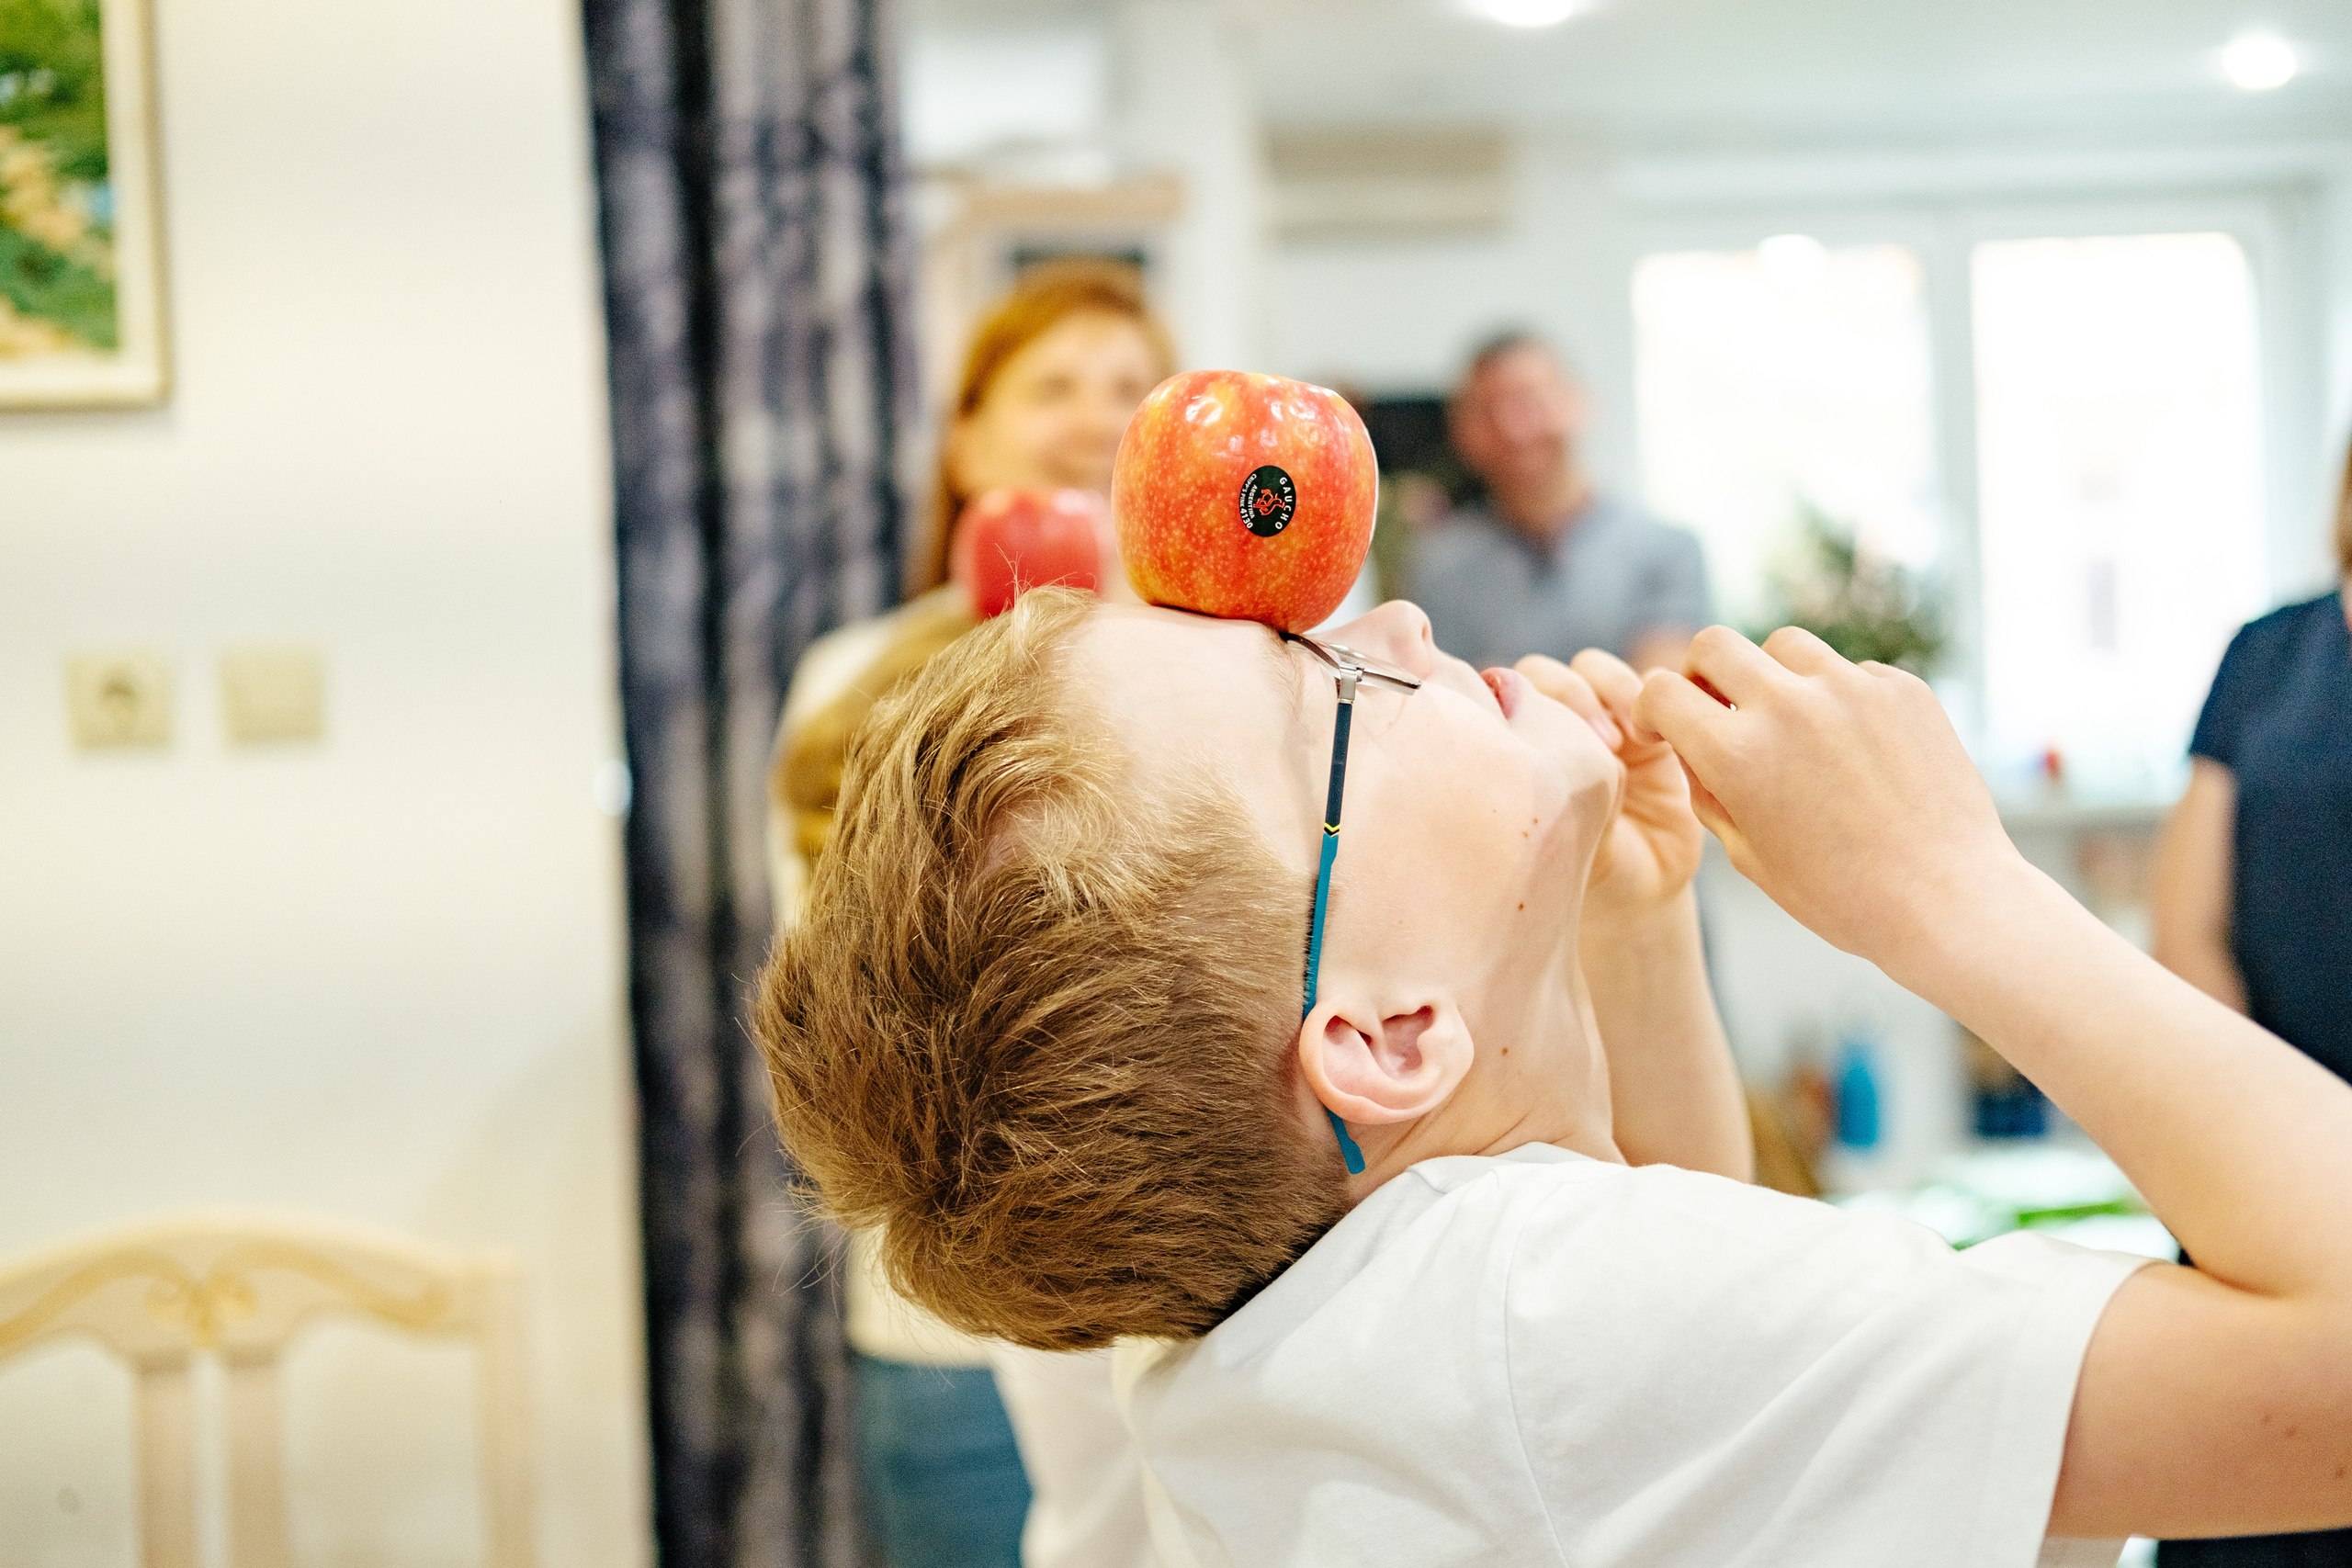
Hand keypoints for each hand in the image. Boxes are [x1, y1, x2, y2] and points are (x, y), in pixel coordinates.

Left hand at [1514, 650, 1702, 919]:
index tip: (1542, 737)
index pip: (1499, 692)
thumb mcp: (1562, 836)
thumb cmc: (1584, 869)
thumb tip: (1553, 739)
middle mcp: (1553, 725)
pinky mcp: (1651, 725)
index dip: (1517, 697)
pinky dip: (1657, 701)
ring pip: (1596, 671)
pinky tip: (1658, 740)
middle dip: (1570, 696)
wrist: (1641, 891)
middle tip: (1599, 745)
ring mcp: (1601, 720)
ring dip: (1613, 692)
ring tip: (1626, 741)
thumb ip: (1555, 789)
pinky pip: (1655, 688)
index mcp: (1515, 747)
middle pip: (1546, 673)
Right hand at [1634, 625, 2019, 966]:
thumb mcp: (1749, 856)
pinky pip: (1850, 671)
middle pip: (1715, 644)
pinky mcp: (1902, 689)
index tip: (1665, 729)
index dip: (1651, 711)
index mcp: (1738, 754)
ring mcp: (1852, 690)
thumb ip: (1709, 791)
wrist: (1948, 899)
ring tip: (1792, 723)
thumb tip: (1693, 745)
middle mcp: (1790, 707)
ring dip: (1773, 676)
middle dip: (1702, 673)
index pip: (1661, 692)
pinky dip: (1838, 698)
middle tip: (1719, 708)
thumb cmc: (1842, 895)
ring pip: (1785, 645)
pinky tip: (1856, 748)